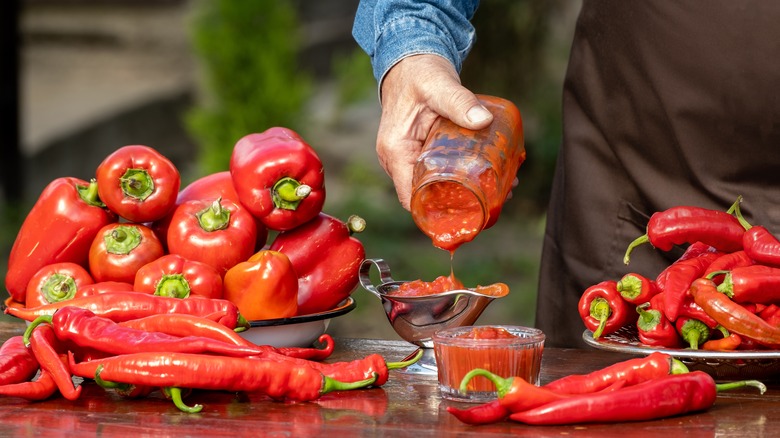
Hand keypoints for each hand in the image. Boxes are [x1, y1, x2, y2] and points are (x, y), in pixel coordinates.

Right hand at [377, 54, 493, 209]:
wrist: (411, 63)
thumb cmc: (418, 73)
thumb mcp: (437, 85)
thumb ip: (459, 101)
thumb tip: (484, 119)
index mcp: (395, 152)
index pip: (410, 198)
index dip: (436, 213)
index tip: (470, 214)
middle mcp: (398, 161)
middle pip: (427, 197)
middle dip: (462, 203)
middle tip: (499, 198)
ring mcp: (410, 159)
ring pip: (436, 187)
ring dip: (467, 192)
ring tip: (504, 189)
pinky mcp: (423, 153)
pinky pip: (441, 172)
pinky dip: (464, 177)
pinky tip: (492, 175)